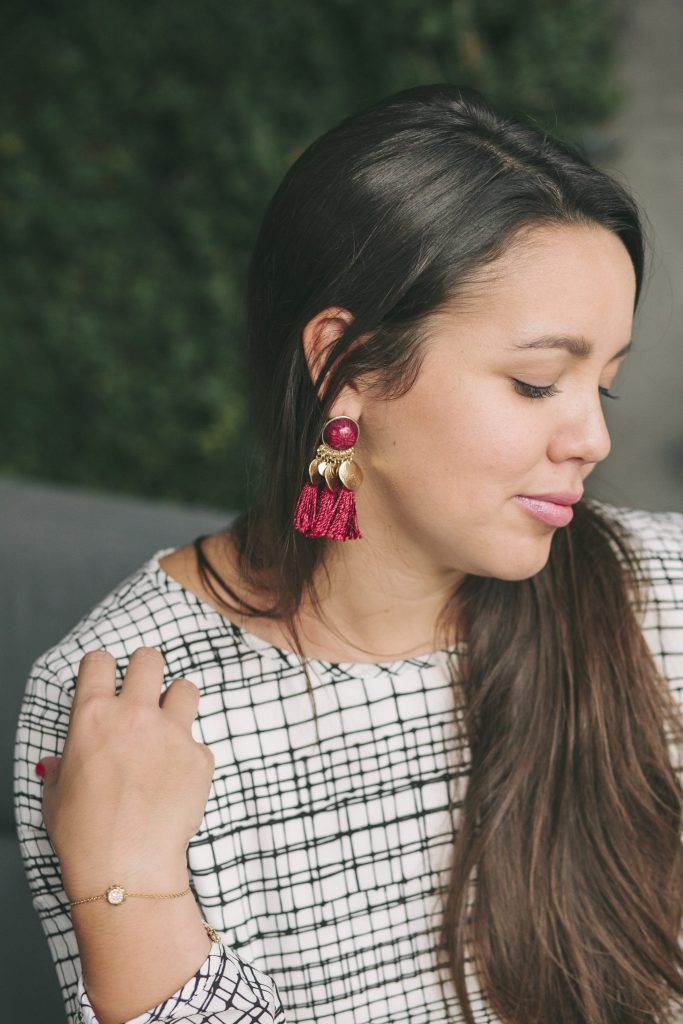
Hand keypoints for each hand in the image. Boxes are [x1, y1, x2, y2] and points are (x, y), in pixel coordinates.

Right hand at [39, 647, 214, 892]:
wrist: (126, 868)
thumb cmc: (84, 836)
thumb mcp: (57, 796)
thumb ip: (62, 767)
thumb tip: (58, 763)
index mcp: (93, 716)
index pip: (100, 661)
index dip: (103, 668)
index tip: (107, 680)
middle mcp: (134, 715)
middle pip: (149, 659)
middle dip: (146, 669)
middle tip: (144, 692)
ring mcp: (172, 733)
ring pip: (186, 688)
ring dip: (177, 702)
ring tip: (168, 729)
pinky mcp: (201, 757)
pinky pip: (199, 742)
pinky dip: (190, 756)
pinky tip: (177, 782)